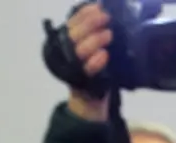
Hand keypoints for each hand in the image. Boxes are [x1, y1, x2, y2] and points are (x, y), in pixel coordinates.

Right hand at [63, 3, 112, 120]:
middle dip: (90, 23)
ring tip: (109, 34)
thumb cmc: (95, 72)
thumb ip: (95, 35)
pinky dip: (96, 61)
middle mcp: (66, 53)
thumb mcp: (94, 50)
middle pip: (74, 34)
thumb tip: (104, 12)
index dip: (84, 14)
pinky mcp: (83, 82)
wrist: (91, 102)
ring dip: (94, 40)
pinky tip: (105, 55)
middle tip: (106, 17)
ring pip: (79, 50)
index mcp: (67, 42)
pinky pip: (87, 70)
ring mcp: (73, 68)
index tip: (99, 6)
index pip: (72, 23)